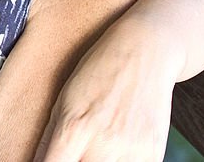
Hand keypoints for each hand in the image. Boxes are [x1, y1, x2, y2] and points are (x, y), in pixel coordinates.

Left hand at [36, 17, 181, 161]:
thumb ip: (50, 137)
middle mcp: (104, 143)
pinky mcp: (154, 154)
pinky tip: (113, 150)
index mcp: (74, 126)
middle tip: (71, 152)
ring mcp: (132, 151)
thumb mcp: (63, 99)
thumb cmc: (96, 71)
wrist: (145, 51)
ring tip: (91, 150)